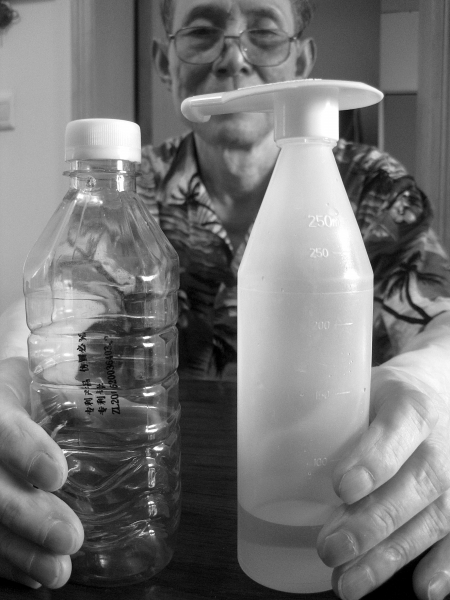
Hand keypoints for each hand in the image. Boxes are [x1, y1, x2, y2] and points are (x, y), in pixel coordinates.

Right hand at [0, 357, 83, 588]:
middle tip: (70, 538)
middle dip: (28, 516)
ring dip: (20, 551)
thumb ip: (84, 400)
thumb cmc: (30, 385)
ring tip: (58, 571)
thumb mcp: (51, 380)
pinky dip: (7, 561)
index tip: (57, 475)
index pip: (2, 428)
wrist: (1, 395)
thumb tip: (142, 416)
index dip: (24, 452)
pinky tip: (34, 575)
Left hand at [317, 364, 449, 599]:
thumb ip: (333, 416)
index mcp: (412, 406)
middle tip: (330, 549)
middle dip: (371, 522)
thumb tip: (274, 447)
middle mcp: (441, 443)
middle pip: (414, 485)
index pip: (397, 431)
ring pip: (432, 520)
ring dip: (389, 556)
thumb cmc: (384, 397)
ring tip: (348, 582)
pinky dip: (442, 566)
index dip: (373, 461)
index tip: (342, 488)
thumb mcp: (360, 389)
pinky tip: (421, 590)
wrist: (433, 395)